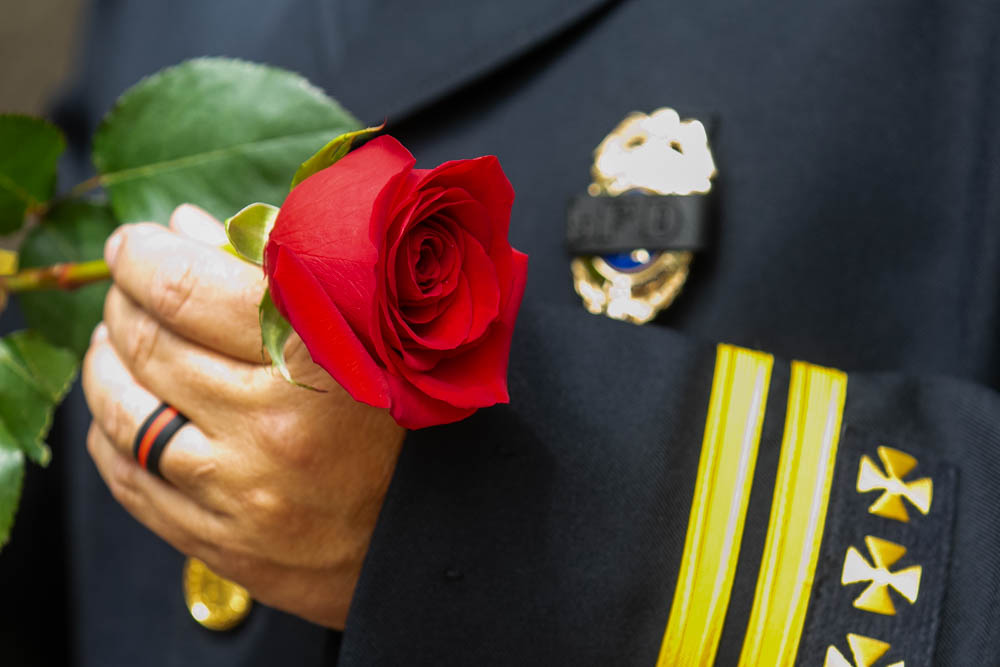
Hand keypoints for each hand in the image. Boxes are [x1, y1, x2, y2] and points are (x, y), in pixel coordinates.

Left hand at [81, 204, 404, 628]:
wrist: (425, 530)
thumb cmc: (401, 414)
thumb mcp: (363, 323)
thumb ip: (275, 267)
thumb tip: (184, 228)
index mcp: (318, 357)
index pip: (188, 288)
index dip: (144, 256)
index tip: (133, 243)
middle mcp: (272, 426)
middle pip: (149, 344)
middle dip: (123, 302)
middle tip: (126, 286)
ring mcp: (241, 490)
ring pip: (124, 412)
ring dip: (106, 364)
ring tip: (116, 340)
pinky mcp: (220, 538)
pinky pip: (128, 479)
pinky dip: (109, 434)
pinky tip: (124, 407)